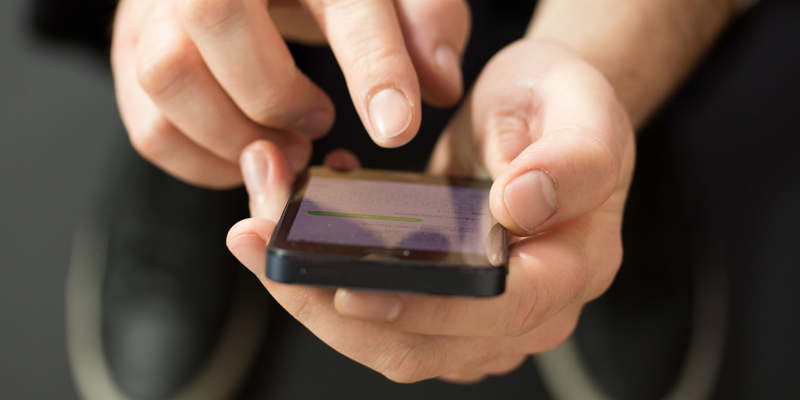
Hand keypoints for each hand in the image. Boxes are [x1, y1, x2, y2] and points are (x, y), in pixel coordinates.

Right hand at [112, 0, 469, 187]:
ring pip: (165, 74)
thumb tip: (439, 85)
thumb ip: (426, 22)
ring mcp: (156, 8)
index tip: (397, 127)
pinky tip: (248, 152)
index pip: (342, 0)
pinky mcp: (134, 51)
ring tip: (285, 142)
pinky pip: (149, 126)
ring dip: (234, 133)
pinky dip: (202, 161)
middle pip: (213, 18)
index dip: (373, 65)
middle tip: (318, 123)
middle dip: (275, 94)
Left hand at [227, 38, 634, 382]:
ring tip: (258, 234)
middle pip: (422, 344)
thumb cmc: (560, 109)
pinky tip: (296, 235)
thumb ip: (570, 161)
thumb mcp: (581, 112)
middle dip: (328, 303)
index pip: (497, 309)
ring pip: (388, 342)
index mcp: (572, 267)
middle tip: (259, 240)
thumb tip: (521, 207)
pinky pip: (378, 318)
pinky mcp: (443, 310)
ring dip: (312, 297)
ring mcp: (482, 320)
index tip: (346, 289)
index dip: (420, 308)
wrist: (540, 117)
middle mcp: (529, 311)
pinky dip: (325, 284)